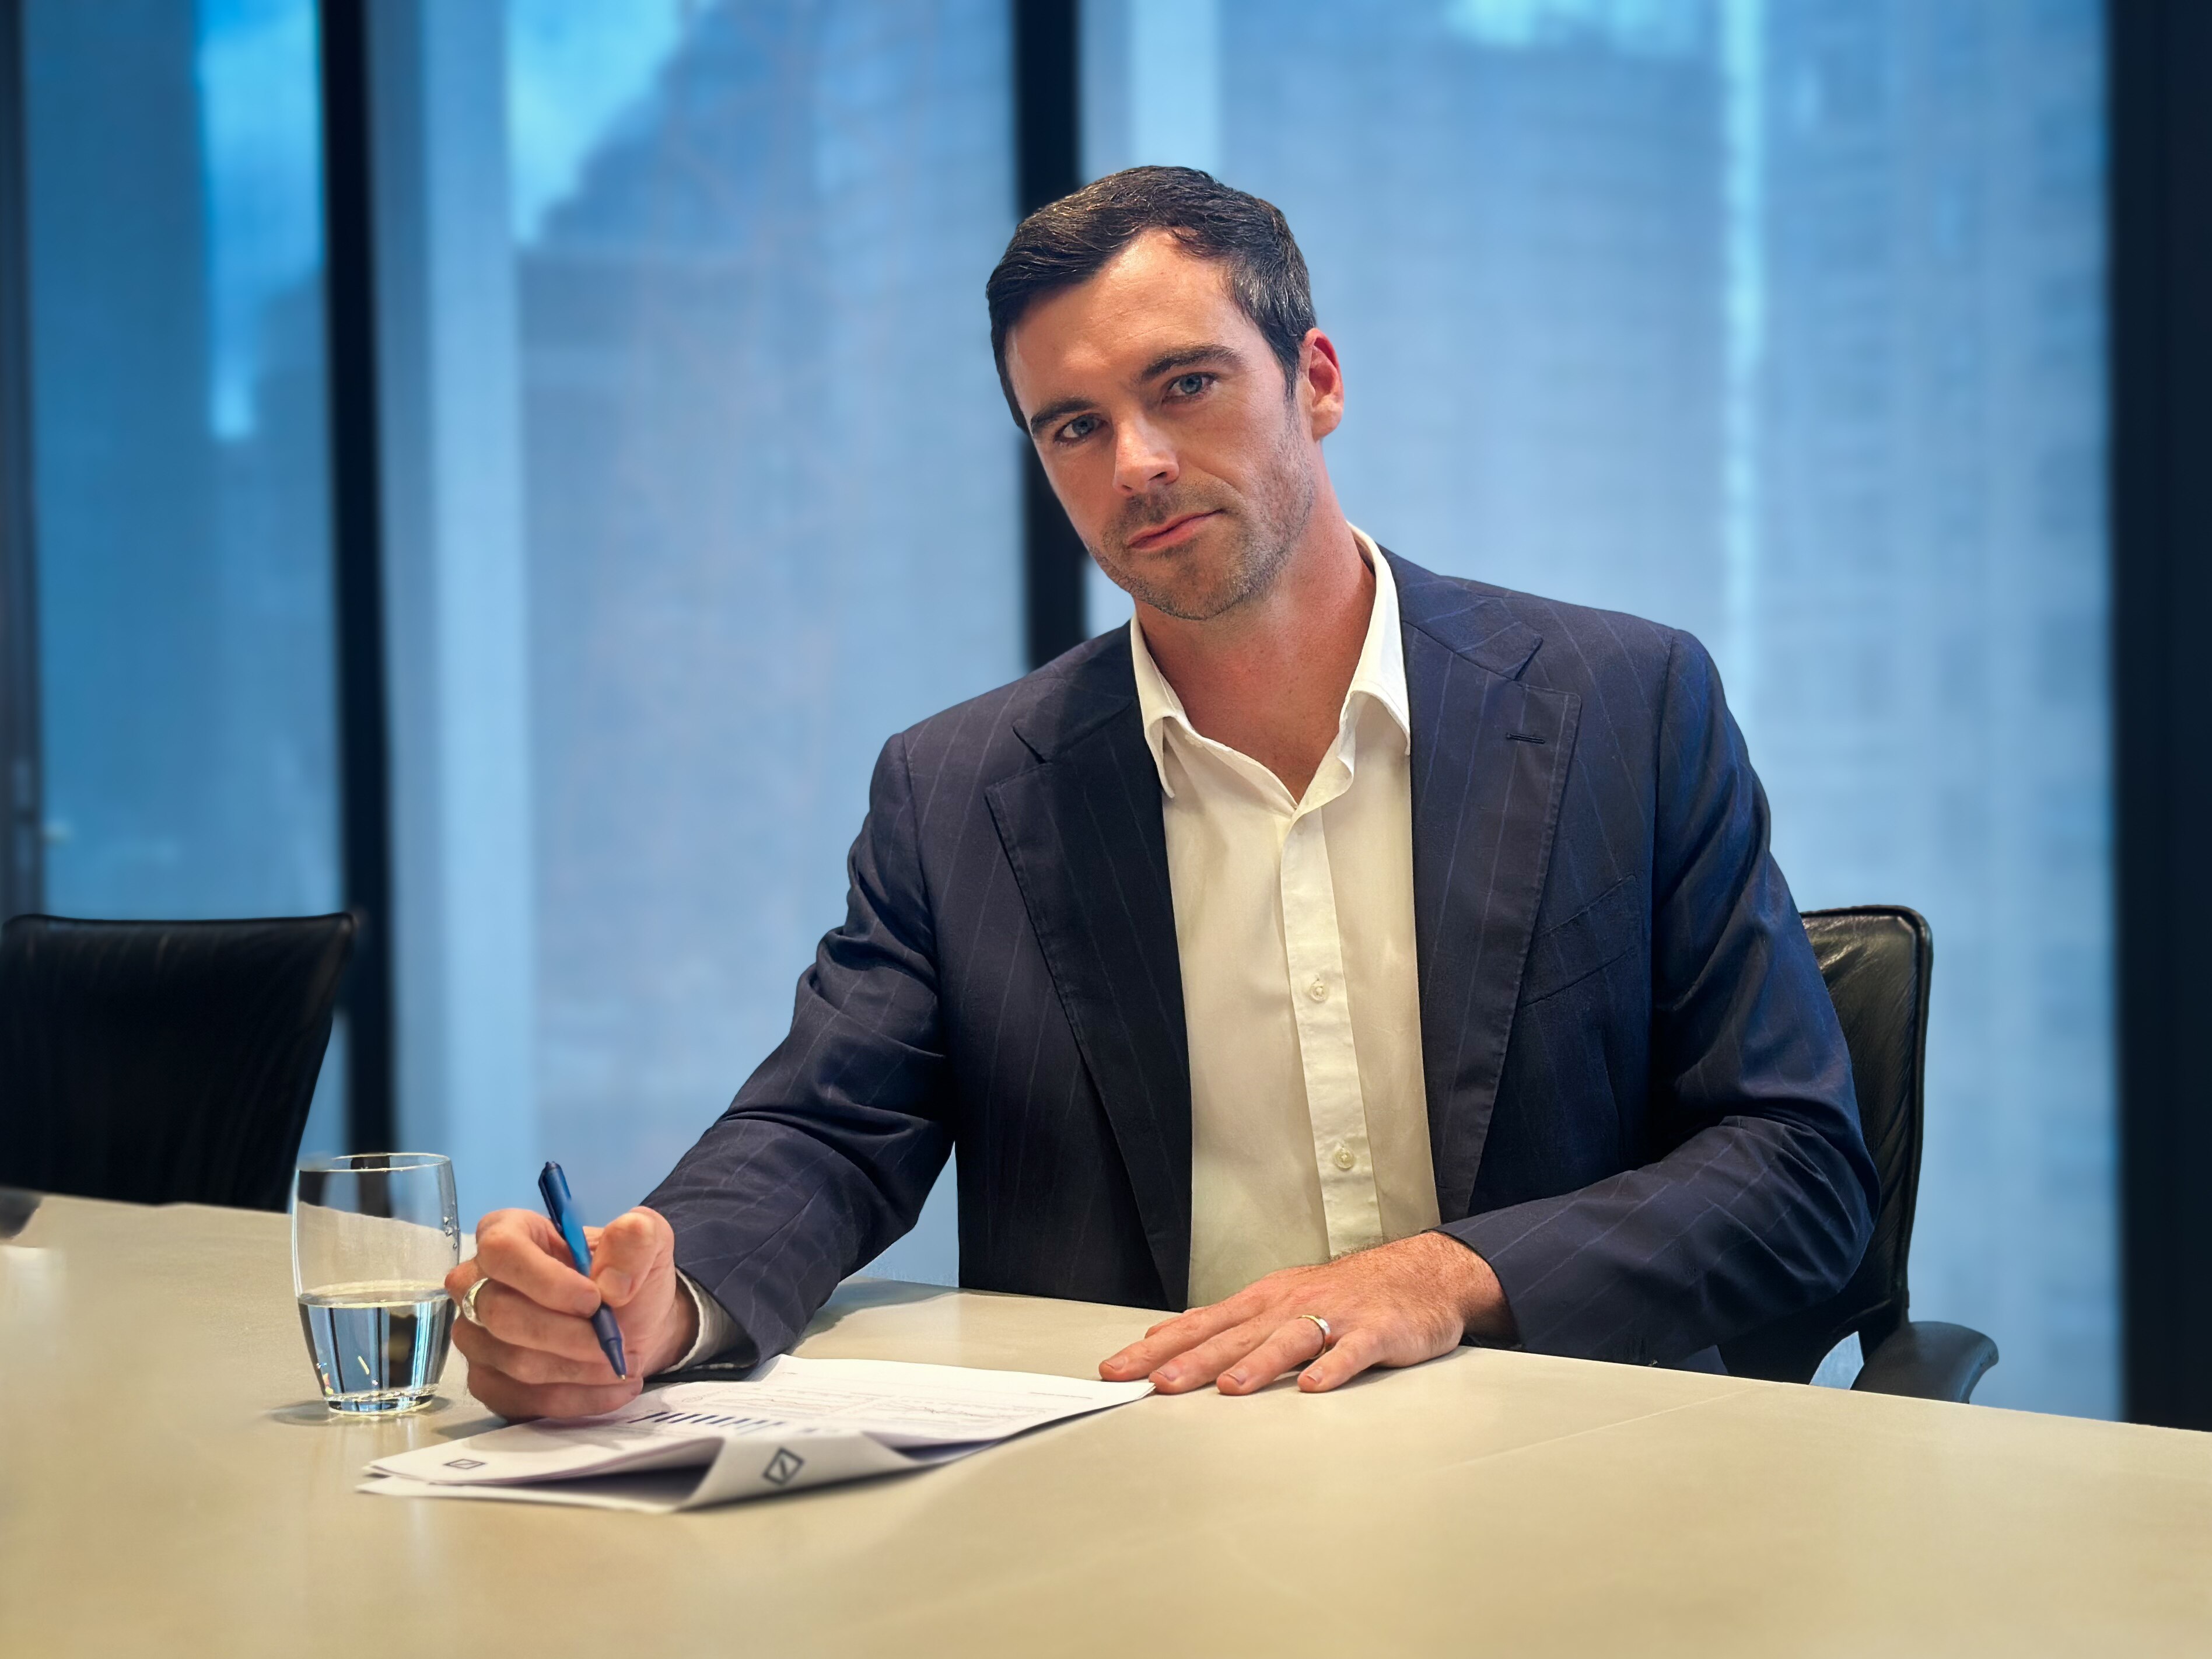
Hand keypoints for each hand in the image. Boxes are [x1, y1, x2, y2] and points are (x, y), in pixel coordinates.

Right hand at [446, 1205, 698, 1420]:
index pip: (501, 1251)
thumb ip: (636, 1239)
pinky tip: (612, 1389)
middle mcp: (477, 1283)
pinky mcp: (488, 1381)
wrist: (631, 1321)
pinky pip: (521, 1398)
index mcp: (508, 1232)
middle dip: (567, 1335)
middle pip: (501, 1314)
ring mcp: (476, 1335)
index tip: (594, 1300)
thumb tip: (613, 1282)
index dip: (545, 1280)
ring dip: (577, 1369)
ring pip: (513, 1361)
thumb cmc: (624, 1275)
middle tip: (616, 1341)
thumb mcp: (647, 1240)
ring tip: (622, 1363)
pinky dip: (575, 1399)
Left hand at [1099, 1232, 1514, 1395]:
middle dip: (1192, 1359)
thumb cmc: (1345, 1294)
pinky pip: (1353, 1351)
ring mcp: (1334, 1317)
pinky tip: (1315, 1387)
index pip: (1201, 1324)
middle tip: (1155, 1383)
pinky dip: (1334, 1367)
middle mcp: (1290, 1305)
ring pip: (1289, 1340)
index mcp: (1263, 1301)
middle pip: (1235, 1335)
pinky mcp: (1376, 1332)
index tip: (1118, 1368)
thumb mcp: (1280, 1301)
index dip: (1159, 1348)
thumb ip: (1230, 1325)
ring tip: (1230, 1387)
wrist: (1419, 1274)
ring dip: (1259, 1364)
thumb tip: (1168, 1339)